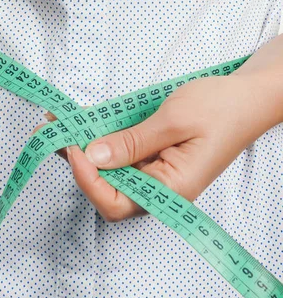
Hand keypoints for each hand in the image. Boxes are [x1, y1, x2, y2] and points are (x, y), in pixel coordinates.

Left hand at [63, 72, 278, 222]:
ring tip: (57, 121)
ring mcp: (156, 169)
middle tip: (52, 130)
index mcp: (172, 188)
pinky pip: (121, 151)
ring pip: (111, 167)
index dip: (88, 180)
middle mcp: (160, 185)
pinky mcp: (153, 153)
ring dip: (84, 145)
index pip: (117, 202)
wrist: (246, 95)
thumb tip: (94, 156)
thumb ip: (133, 141)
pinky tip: (83, 119)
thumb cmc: (220, 107)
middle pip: (108, 186)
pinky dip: (101, 135)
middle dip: (76, 160)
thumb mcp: (173, 120)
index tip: (71, 148)